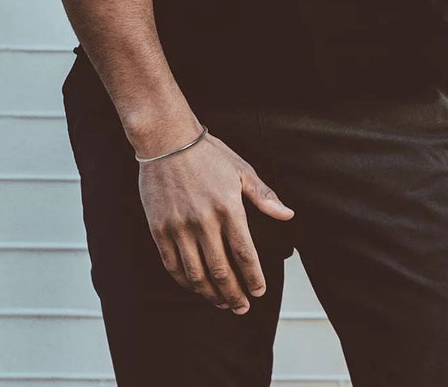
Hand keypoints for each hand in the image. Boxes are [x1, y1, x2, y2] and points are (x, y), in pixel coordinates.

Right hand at [138, 128, 294, 314]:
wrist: (166, 140)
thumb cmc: (207, 153)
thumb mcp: (241, 169)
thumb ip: (264, 197)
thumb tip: (288, 215)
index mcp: (228, 208)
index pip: (245, 254)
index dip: (253, 278)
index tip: (259, 291)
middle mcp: (203, 221)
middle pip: (221, 271)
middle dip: (234, 295)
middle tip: (242, 308)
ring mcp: (179, 227)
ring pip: (196, 273)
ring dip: (210, 294)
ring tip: (221, 304)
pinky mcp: (159, 228)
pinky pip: (171, 264)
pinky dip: (185, 281)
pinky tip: (194, 287)